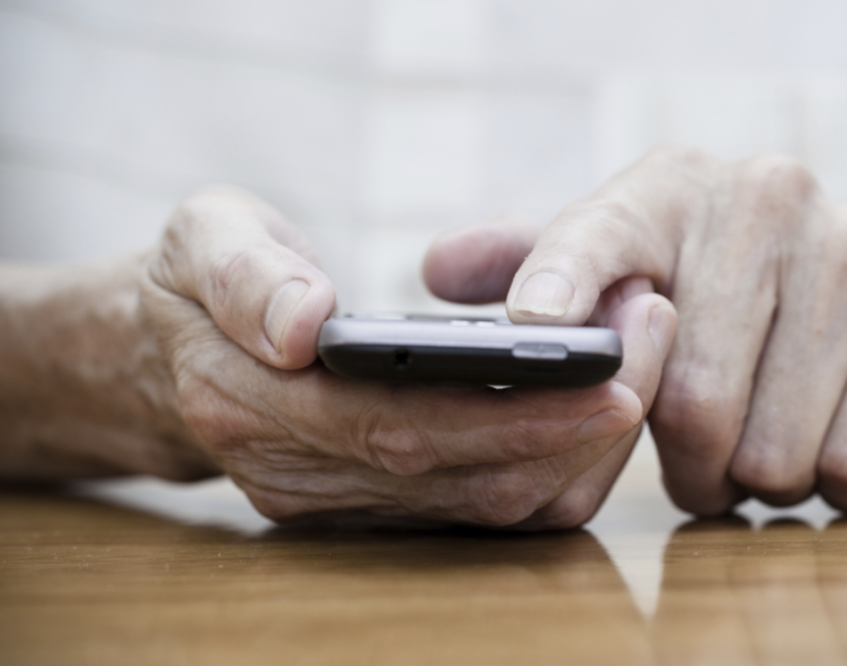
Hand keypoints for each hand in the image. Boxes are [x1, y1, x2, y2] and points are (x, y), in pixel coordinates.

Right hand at [139, 186, 676, 527]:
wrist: (170, 352)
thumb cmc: (198, 282)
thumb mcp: (199, 239)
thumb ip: (243, 275)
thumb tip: (305, 323)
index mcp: (252, 409)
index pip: (401, 431)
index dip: (514, 416)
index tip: (611, 376)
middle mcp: (303, 479)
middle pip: (469, 481)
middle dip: (579, 422)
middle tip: (656, 334)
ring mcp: (347, 506)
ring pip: (494, 507)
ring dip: (584, 442)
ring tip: (645, 350)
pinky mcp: (385, 508)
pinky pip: (491, 504)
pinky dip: (561, 455)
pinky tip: (604, 392)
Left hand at [425, 147, 846, 514]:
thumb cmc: (732, 301)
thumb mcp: (633, 271)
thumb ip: (539, 268)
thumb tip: (440, 271)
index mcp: (669, 186)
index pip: (595, 239)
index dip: (559, 289)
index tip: (536, 332)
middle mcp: (765, 193)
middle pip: (692, 401)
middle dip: (689, 464)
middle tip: (700, 458)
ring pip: (774, 449)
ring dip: (758, 478)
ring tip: (765, 441)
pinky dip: (834, 481)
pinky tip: (834, 432)